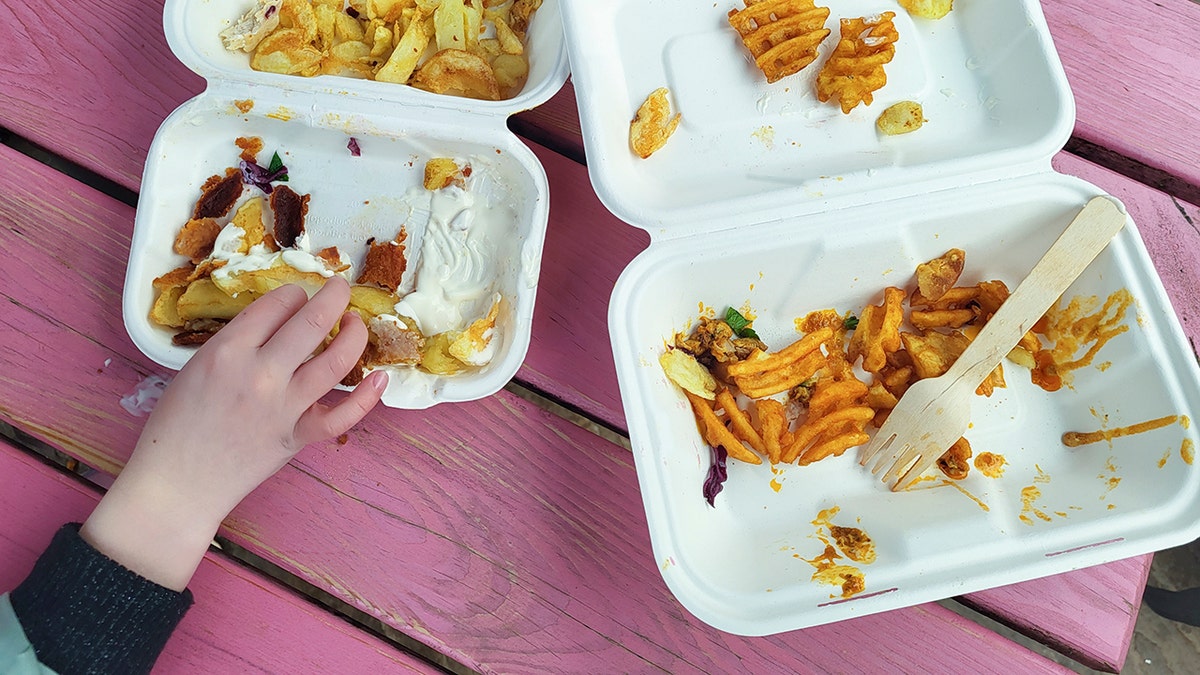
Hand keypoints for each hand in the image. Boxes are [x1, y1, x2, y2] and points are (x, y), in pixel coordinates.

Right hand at [82, 277, 386, 589]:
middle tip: (341, 288)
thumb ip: (235, 345)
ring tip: (356, 322)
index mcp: (228, 350)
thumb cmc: (176, 425)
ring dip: (354, 335)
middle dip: (334, 296)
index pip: (277, 304)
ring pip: (336, 360)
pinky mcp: (298, 436)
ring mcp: (284, 406)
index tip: (298, 297)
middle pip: (313, 321)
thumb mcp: (195, 368)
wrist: (177, 483)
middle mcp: (261, 373)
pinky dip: (368, 397)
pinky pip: (343, 416)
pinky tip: (380, 378)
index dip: (294, 294)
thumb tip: (276, 326)